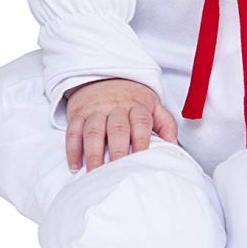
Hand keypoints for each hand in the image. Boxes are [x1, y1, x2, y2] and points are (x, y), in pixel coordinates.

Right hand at [64, 78, 178, 171]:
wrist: (105, 75)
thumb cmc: (131, 97)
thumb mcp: (152, 104)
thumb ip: (165, 123)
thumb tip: (173, 145)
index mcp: (137, 105)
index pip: (141, 122)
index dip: (141, 140)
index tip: (141, 158)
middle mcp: (116, 107)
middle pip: (117, 128)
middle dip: (118, 150)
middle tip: (117, 172)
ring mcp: (96, 110)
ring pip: (93, 131)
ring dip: (93, 153)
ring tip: (95, 173)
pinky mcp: (78, 113)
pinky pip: (73, 131)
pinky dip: (73, 149)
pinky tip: (75, 165)